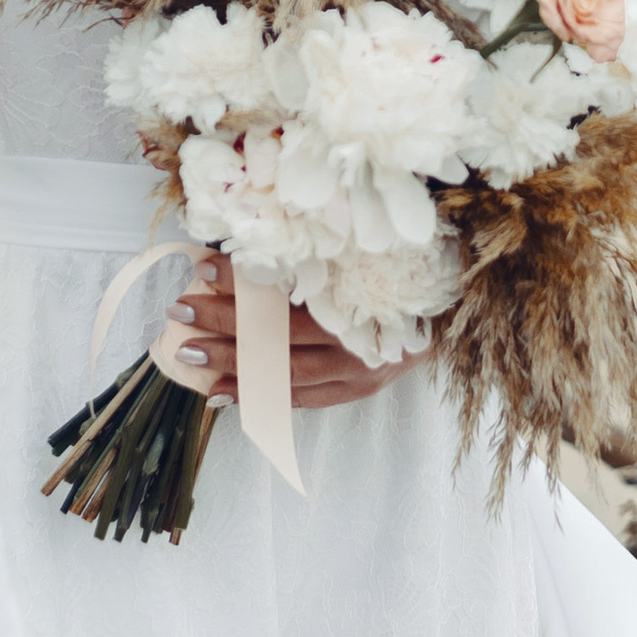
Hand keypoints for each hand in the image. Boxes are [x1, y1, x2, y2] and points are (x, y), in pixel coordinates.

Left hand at [169, 252, 427, 412]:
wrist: (456, 304)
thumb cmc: (405, 266)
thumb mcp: (362, 248)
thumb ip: (312, 248)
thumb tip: (251, 237)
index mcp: (360, 294)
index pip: (289, 291)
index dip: (244, 281)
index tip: (204, 265)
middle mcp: (359, 336)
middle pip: (280, 334)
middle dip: (224, 321)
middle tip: (179, 309)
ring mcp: (358, 368)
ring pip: (284, 372)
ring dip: (232, 363)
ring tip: (189, 354)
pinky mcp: (358, 388)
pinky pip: (299, 399)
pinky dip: (259, 397)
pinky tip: (221, 394)